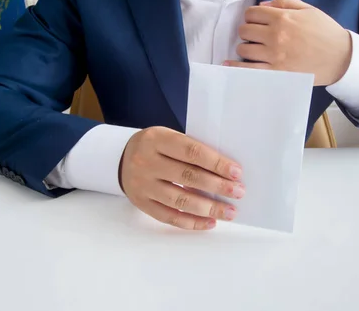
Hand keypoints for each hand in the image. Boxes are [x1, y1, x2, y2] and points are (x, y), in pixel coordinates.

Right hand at [120, 126, 244, 230]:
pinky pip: (169, 217)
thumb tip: (226, 172)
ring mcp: (142, 184)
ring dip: (208, 208)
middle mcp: (146, 162)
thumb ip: (191, 150)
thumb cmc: (155, 147)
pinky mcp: (141, 203)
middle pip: (188, 176)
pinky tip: (209, 222)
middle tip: (238, 192)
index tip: (236, 173)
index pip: (191, 152)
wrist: (120, 158)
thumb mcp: (168, 137)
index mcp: (156, 139)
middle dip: (217, 186)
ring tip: (229, 212)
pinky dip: (191, 222)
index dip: (216, 163)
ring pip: (180, 200)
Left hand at [225, 0, 352, 85]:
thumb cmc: (326, 32)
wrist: (340, 58)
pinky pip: (248, 70)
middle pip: (244, 31)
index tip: (257, 22)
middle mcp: (275, 36)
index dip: (252, 17)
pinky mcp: (276, 72)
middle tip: (256, 36)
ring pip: (243, 49)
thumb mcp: (308, 10)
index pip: (252, 13)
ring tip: (254, 50)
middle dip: (248, 31)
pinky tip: (228, 65)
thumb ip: (284, 3)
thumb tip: (262, 5)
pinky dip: (235, 67)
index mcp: (283, 18)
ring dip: (246, 48)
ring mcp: (274, 55)